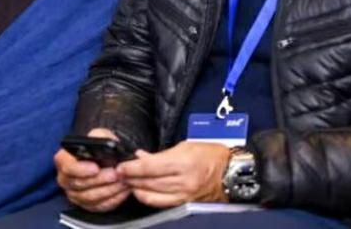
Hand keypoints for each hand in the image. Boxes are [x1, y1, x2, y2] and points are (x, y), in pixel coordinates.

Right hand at [55, 128, 131, 212]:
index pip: (68, 168)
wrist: (104, 157)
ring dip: (109, 190)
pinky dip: (113, 199)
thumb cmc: (98, 146)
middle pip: (80, 184)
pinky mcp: (86, 205)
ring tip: (122, 181)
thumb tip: (106, 145)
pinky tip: (122, 191)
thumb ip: (100, 138)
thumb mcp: (99, 134)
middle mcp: (65, 179)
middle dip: (100, 180)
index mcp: (63, 160)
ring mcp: (74, 194)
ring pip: (90, 197)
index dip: (81, 169)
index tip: (96, 168)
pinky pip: (99, 206)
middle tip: (115, 174)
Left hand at [117, 141, 232, 207]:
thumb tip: (141, 156)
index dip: (131, 168)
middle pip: (147, 182)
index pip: (148, 167)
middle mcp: (182, 181)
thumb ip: (160, 154)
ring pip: (151, 195)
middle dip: (129, 178)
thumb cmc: (212, 155)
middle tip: (118, 173)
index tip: (120, 166)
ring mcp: (183, 195)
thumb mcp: (185, 146)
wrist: (231, 172)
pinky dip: (148, 198)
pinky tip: (142, 191)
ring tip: (128, 182)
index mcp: (182, 163)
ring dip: (136, 188)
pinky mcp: (184, 203)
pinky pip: (160, 203)